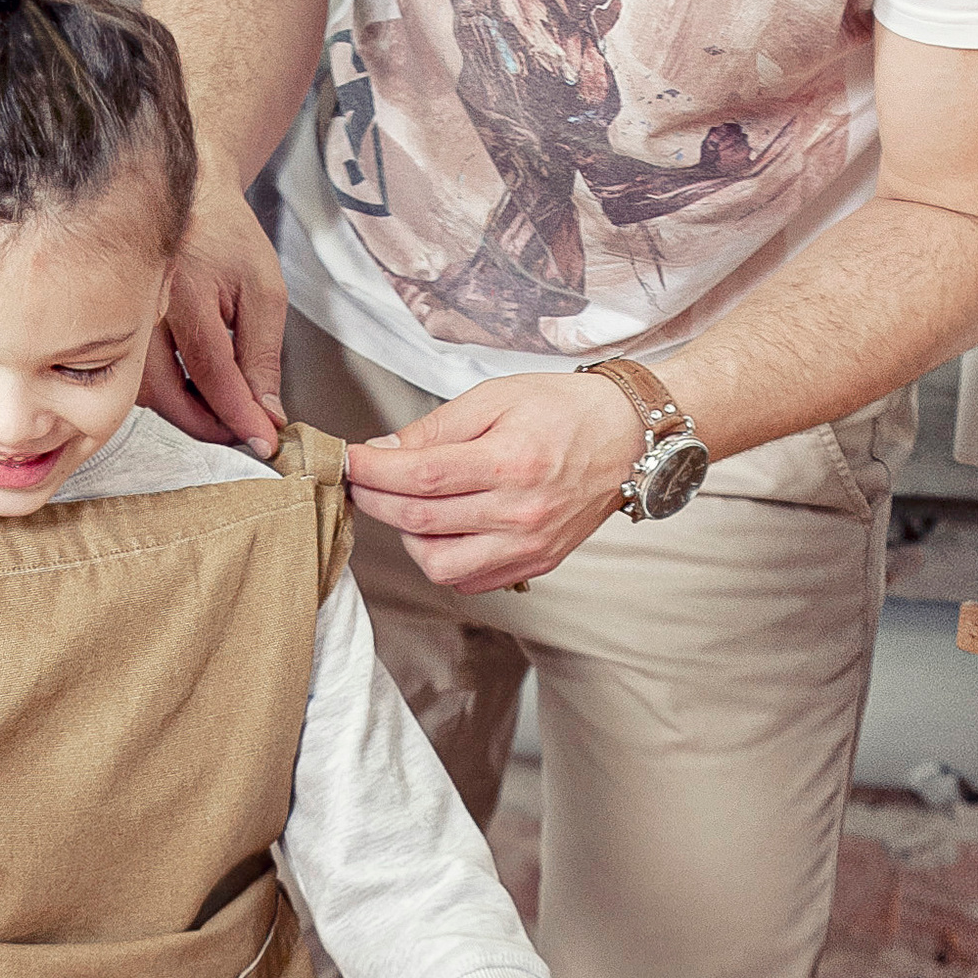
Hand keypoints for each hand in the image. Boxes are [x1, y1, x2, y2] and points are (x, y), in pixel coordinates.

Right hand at [140, 176, 287, 455]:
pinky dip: (166, 396)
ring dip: (185, 414)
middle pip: (167, 392)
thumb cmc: (227, 238)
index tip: (262, 441)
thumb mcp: (264, 291)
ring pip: (145, 393)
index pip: (211, 370)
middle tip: (244, 433)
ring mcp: (122, 317)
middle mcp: (144, 306)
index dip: (238, 414)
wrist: (188, 200)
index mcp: (185, 289)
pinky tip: (194, 391)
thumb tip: (265, 412)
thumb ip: (263, 355)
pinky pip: (136, 379)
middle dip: (208, 425)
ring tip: (223, 411)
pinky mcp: (113, 329)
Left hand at [345, 374, 637, 591]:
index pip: (420, 477)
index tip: (350, 459)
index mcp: (511, 462)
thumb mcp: (497, 397)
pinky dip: (442, 559)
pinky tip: (442, 529)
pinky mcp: (536, 563)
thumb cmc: (565, 410)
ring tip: (408, 506)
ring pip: (439, 564)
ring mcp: (529, 544)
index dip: (372, 471)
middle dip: (374, 500)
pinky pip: (469, 580)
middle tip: (361, 482)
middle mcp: (521, 512)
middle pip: (420, 520)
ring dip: (407, 536)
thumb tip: (384, 450)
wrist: (627, 437)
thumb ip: (436, 427)